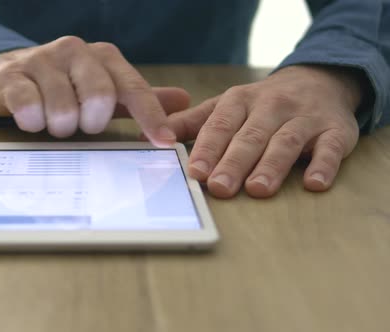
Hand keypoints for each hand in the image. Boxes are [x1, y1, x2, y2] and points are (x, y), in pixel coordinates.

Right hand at [0, 36, 189, 146]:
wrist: (11, 72)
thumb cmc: (66, 86)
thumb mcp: (106, 90)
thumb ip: (140, 98)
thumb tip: (183, 100)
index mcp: (104, 57)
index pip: (133, 89)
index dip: (150, 117)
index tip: (164, 143)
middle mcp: (76, 51)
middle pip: (99, 98)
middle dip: (90, 123)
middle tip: (80, 124)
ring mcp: (42, 60)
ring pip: (63, 109)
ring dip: (59, 127)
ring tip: (53, 120)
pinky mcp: (13, 75)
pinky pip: (28, 107)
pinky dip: (33, 122)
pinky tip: (31, 118)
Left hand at [166, 65, 363, 197]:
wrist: (319, 81)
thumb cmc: (262, 104)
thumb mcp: (226, 106)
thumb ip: (192, 123)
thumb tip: (148, 137)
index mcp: (240, 100)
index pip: (221, 125)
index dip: (208, 148)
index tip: (195, 172)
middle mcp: (272, 106)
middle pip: (251, 136)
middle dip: (234, 162)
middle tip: (220, 187)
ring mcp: (305, 117)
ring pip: (286, 141)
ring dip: (272, 166)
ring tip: (258, 189)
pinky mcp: (335, 130)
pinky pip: (330, 148)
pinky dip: (323, 165)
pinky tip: (314, 183)